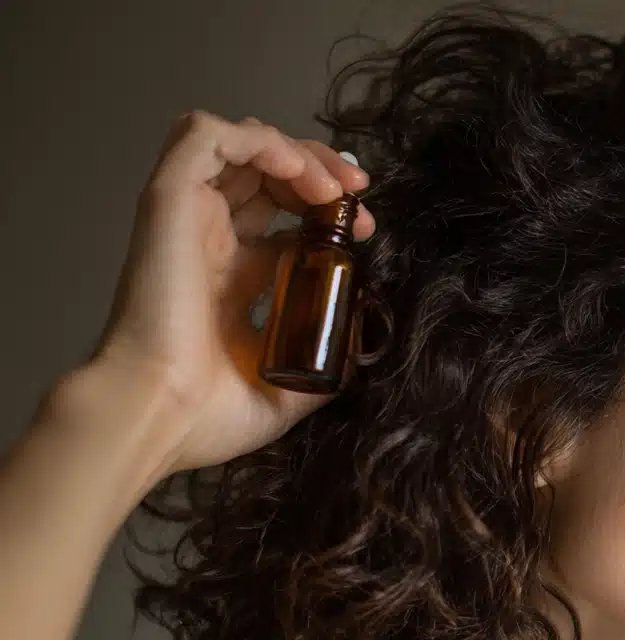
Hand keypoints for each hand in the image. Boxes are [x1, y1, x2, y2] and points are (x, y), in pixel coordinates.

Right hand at [88, 111, 374, 473]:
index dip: (327, 209)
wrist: (157, 415)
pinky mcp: (168, 200)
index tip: (365, 230)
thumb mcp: (289, 391)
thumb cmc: (207, 414)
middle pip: (266, 171)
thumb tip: (356, 355)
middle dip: (321, 172)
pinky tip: (298, 172)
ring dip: (298, 151)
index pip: (281, 214)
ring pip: (241, 144)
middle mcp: (209, 239)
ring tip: (335, 186)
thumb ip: (321, 363)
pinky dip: (258, 139)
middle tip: (357, 198)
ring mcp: (188, 217)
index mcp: (232, 275)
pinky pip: (207, 135)